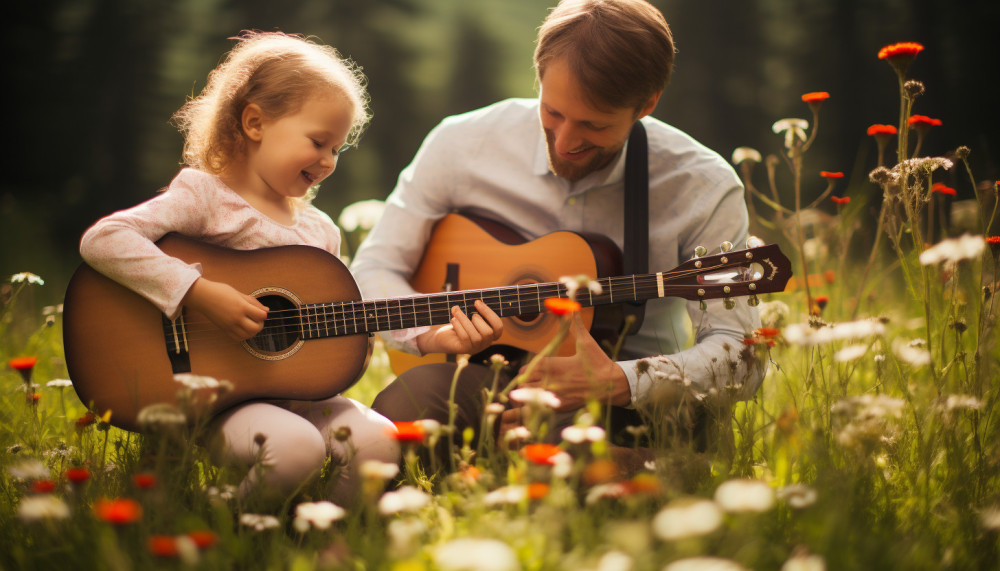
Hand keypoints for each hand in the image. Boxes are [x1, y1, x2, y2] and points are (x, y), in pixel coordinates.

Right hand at [182, 278, 268, 340]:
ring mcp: (230, 325)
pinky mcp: (224, 329)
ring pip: (247, 335)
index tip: (260, 311)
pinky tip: (243, 328)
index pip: (261, 315)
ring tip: (250, 323)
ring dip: (253, 331)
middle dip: (260, 324)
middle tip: (257, 319)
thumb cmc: (220, 291)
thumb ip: (253, 302)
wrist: (203, 296)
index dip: (264, 314)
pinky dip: (244, 335)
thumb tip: (266, 310)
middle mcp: (236, 318)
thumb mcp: (239, 293)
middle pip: (256, 328)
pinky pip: (238, 338)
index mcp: (241, 306)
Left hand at [416, 299, 503, 354]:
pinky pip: (465, 338)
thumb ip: (476, 310)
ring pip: (476, 336)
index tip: (477, 302)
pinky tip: (453, 319)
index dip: (489, 314)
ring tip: (456, 310)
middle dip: (477, 318)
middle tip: (467, 310)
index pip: (498, 326)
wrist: (443, 335)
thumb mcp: (469, 315)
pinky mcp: (464, 349)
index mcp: (491, 333)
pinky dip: (459, 326)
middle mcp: (485, 343)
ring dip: (465, 320)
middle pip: (488, 333)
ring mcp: (475, 348)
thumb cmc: (459, 323)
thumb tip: (476, 301)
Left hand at [514, 313, 630, 410]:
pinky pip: (539, 410)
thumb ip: (575, 323)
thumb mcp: (586, 341)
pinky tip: (545, 403)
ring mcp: (555, 397)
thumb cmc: (598, 362)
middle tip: (533, 380)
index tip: (533, 369)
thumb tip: (570, 305)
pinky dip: (537, 407)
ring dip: (528, 395)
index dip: (527, 370)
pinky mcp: (561, 408)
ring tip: (535, 392)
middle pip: (523, 384)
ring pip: (528, 398)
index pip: (526, 369)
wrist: (612, 385)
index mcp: (553, 365)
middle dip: (525, 381)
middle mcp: (551, 382)